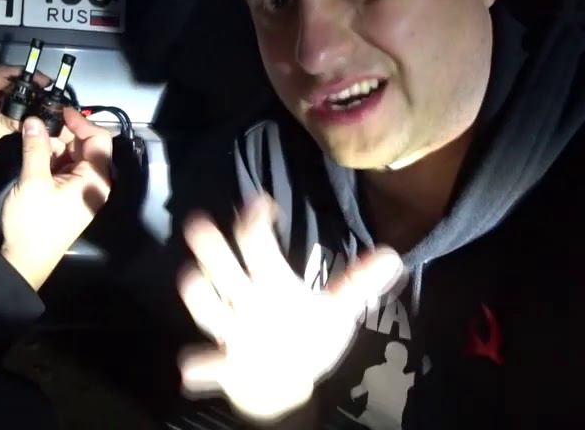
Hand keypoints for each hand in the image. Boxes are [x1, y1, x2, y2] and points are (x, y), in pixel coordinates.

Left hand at [0, 65, 49, 176]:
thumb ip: (11, 120)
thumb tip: (36, 115)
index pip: (4, 73)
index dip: (28, 77)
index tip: (48, 83)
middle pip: (8, 75)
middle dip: (30, 84)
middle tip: (51, 93)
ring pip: (9, 82)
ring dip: (26, 90)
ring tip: (45, 99)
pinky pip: (6, 90)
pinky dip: (18, 96)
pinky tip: (32, 104)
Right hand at [0, 108, 112, 289]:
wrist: (25, 260)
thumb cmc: (34, 222)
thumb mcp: (33, 181)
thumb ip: (36, 147)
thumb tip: (34, 119)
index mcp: (95, 179)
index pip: (99, 139)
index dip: (81, 122)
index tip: (58, 111)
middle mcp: (93, 182)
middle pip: (86, 145)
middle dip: (65, 131)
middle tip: (40, 120)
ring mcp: (80, 189)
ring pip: (73, 155)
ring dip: (55, 143)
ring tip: (33, 132)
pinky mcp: (66, 194)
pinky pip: (64, 167)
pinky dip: (51, 156)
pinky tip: (34, 148)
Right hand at [177, 195, 403, 423]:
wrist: (284, 381)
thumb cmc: (305, 334)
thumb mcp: (334, 310)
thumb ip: (357, 284)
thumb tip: (393, 256)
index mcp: (270, 281)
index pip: (257, 243)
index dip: (256, 220)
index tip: (260, 203)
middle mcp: (244, 300)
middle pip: (223, 267)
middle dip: (211, 247)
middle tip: (199, 224)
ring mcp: (231, 331)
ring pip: (208, 308)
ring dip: (199, 295)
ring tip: (191, 278)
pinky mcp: (225, 365)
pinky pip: (208, 363)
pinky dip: (200, 365)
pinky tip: (191, 367)